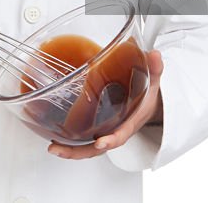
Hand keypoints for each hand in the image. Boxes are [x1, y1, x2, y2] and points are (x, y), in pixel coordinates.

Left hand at [47, 49, 163, 159]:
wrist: (148, 105)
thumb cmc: (148, 96)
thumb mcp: (153, 82)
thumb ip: (154, 68)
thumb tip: (154, 55)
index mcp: (130, 123)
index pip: (120, 135)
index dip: (111, 140)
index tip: (100, 143)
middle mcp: (116, 131)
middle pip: (97, 149)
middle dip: (78, 152)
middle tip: (59, 149)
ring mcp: (106, 133)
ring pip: (87, 148)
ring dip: (70, 150)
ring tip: (53, 148)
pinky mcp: (98, 130)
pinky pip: (84, 141)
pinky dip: (70, 143)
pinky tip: (55, 138)